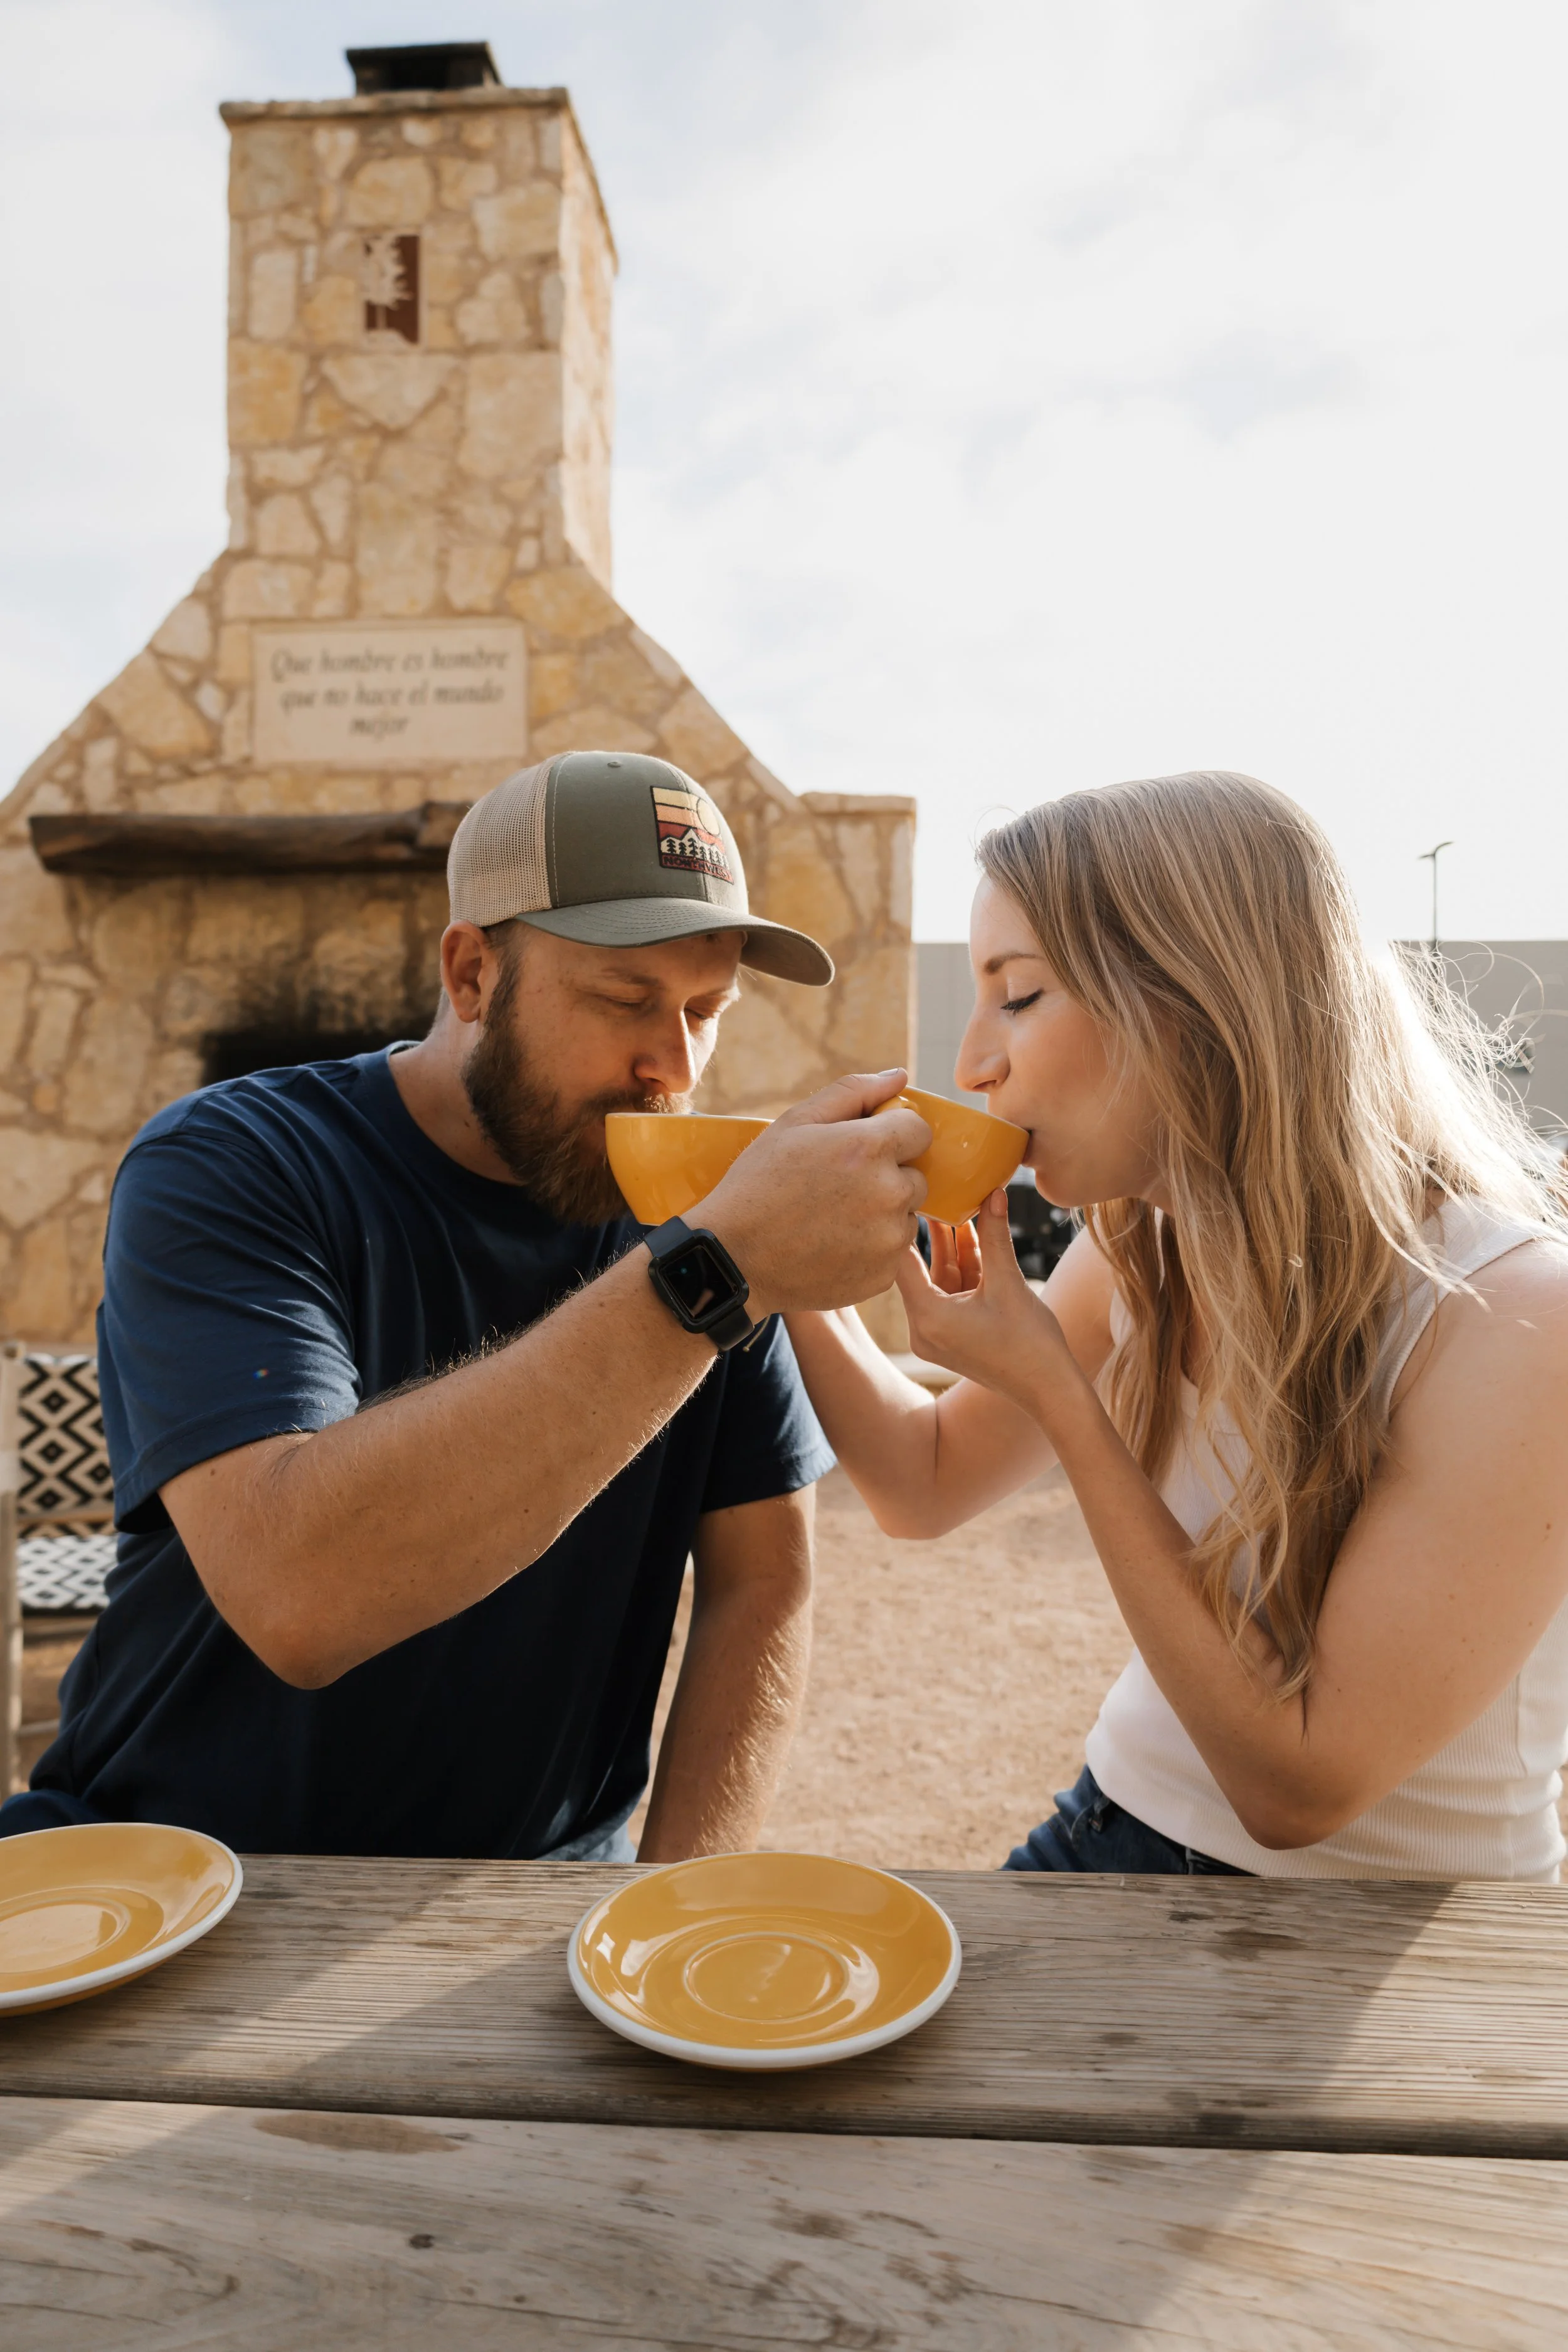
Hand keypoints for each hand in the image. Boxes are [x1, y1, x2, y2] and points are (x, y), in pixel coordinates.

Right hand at [695, 1071, 930, 1317]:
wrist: (732, 1258)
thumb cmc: (758, 1184)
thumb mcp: (795, 1123)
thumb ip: (853, 1092)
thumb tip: (900, 1076)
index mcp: (870, 1148)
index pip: (919, 1130)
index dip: (892, 1136)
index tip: (862, 1149)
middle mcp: (889, 1194)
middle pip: (916, 1177)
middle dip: (887, 1177)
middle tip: (839, 1188)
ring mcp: (888, 1240)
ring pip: (905, 1217)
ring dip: (881, 1215)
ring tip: (831, 1220)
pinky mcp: (883, 1276)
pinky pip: (891, 1254)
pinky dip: (870, 1250)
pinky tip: (831, 1246)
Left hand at [896, 1190, 1079, 1413]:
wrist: (1050, 1389)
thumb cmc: (1031, 1343)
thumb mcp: (1010, 1282)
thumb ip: (995, 1235)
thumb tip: (993, 1191)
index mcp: (928, 1318)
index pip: (902, 1261)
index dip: (905, 1225)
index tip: (909, 1194)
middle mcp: (922, 1330)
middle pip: (918, 1269)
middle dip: (930, 1231)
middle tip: (932, 1191)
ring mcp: (935, 1335)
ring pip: (937, 1279)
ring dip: (950, 1247)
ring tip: (957, 1204)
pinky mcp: (951, 1336)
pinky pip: (950, 1293)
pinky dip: (962, 1269)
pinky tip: (970, 1234)